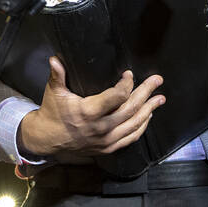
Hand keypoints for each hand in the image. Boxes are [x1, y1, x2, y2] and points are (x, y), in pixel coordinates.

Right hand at [17, 56, 164, 160]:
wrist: (47, 139)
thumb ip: (57, 75)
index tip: (129, 75)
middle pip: (131, 109)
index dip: (127, 84)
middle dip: (146, 93)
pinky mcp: (108, 147)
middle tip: (157, 80)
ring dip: (149, 110)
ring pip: (134, 124)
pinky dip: (142, 126)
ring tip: (160, 98)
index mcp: (88, 112)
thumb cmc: (53, 112)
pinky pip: (130, 138)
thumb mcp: (54, 92)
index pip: (117, 97)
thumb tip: (55, 59)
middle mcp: (100, 128)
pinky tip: (148, 116)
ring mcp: (106, 140)